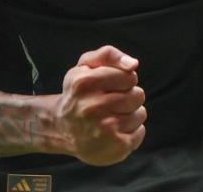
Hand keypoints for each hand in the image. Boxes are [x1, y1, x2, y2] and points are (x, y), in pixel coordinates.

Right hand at [54, 45, 146, 165]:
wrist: (62, 128)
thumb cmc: (80, 93)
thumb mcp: (86, 65)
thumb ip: (109, 55)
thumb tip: (132, 64)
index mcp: (84, 83)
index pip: (129, 76)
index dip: (124, 80)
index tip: (112, 86)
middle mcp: (91, 107)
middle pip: (138, 95)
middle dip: (129, 97)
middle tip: (112, 103)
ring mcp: (103, 129)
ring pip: (140, 114)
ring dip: (131, 115)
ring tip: (112, 118)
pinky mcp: (114, 147)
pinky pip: (140, 132)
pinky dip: (133, 132)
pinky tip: (116, 132)